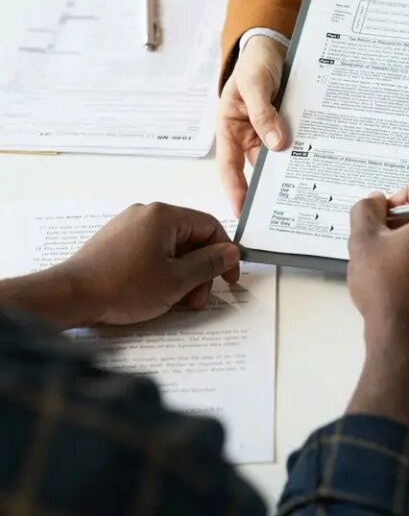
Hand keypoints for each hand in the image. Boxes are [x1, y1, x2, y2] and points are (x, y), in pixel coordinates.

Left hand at [59, 203, 240, 325]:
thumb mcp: (176, 281)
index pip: (209, 227)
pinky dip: (162, 271)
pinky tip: (157, 293)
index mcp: (164, 216)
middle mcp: (146, 214)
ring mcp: (128, 227)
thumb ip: (208, 264)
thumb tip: (230, 252)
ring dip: (182, 274)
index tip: (229, 279)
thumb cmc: (121, 287)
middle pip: (190, 238)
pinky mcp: (116, 242)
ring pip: (170, 247)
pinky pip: (151, 251)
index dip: (225, 254)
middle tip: (198, 299)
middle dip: (200, 270)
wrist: (70, 296)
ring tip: (177, 301)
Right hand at [216, 36, 288, 215]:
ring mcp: (267, 133)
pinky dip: (303, 151)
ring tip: (305, 190)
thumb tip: (276, 144)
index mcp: (229, 129)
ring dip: (290, 168)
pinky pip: (293, 143)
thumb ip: (263, 113)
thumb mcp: (254, 84)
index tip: (242, 210)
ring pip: (278, 158)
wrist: (272, 46)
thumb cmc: (253, 63)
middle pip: (256, 168)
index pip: (228, 166)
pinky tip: (318, 162)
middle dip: (269, 186)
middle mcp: (247, 136)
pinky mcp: (285, 127)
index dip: (234, 190)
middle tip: (282, 209)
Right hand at [347, 181, 408, 359]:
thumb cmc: (386, 287)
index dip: (401, 197)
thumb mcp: (364, 242)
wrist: (405, 339)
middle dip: (406, 219)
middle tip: (381, 238)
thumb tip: (377, 202)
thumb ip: (366, 211)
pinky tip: (401, 276)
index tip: (382, 218)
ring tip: (387, 259)